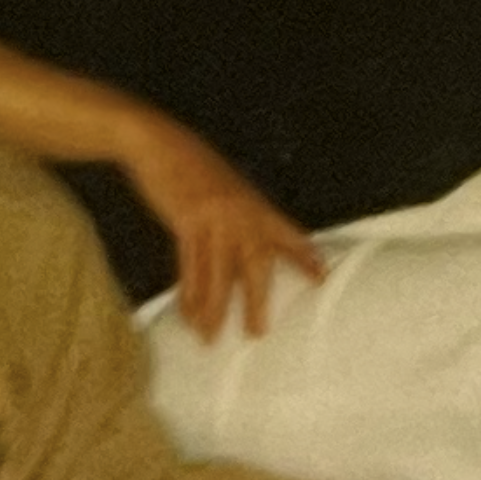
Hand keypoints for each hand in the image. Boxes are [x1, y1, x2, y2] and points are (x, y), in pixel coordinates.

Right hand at [121, 109, 324, 338]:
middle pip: (255, 263)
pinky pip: (188, 266)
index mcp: (255, 203)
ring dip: (214, 308)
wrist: (158, 143)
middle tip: (256, 332)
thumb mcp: (228, 187)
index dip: (304, 256)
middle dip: (256, 300)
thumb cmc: (193, 165)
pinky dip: (187, 293)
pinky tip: (187, 313)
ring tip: (211, 336)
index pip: (287, 233)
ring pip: (217, 273)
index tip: (322, 277)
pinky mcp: (186, 221)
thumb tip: (248, 246)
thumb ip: (243, 213)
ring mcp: (214, 217)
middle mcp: (240, 213)